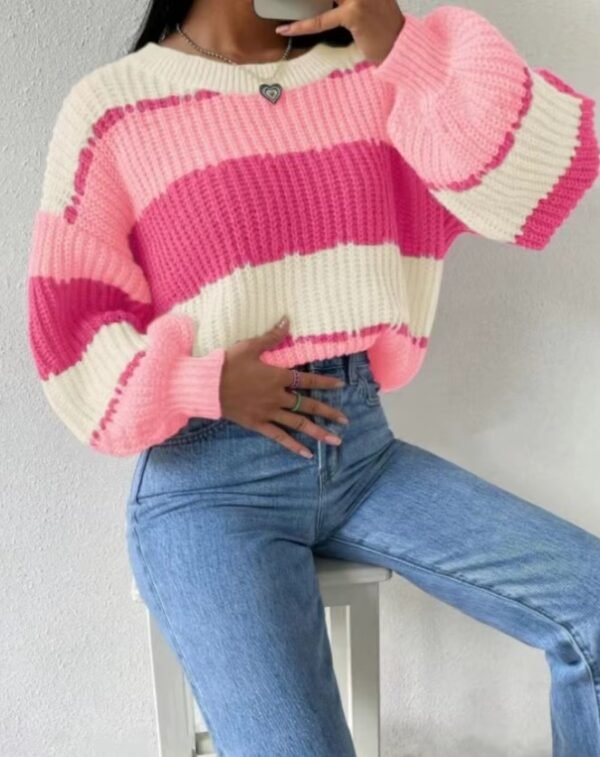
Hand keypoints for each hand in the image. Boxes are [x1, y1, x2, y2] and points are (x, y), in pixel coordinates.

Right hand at [219, 316, 349, 457]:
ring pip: (298, 424)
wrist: (206, 386)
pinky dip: (293, 446)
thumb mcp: (250, 346)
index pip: (307, 380)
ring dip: (318, 432)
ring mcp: (268, 412)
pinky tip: (307, 454)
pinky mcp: (258, 424)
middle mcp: (277, 396)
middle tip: (346, 421)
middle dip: (329, 412)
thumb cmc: (227, 364)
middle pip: (308, 405)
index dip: (325, 383)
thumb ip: (271, 336)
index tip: (341, 386)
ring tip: (336, 441)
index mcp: (278, 377)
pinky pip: (279, 437)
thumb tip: (287, 320)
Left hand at [274, 0, 404, 64]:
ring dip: (300, 1)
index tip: (304, 1)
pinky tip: (286, 29)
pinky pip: (321, 19)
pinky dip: (302, 26)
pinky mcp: (354, 13)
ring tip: (281, 2)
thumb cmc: (382, 27)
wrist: (399, 45)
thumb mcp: (370, 0)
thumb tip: (327, 1)